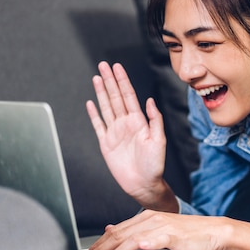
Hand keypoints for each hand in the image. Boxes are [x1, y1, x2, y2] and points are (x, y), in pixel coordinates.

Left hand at [83, 210, 249, 249]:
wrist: (212, 230)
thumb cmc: (186, 234)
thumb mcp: (156, 229)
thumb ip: (134, 229)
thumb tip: (110, 229)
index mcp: (145, 217)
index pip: (116, 231)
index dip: (99, 244)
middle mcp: (151, 219)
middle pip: (120, 235)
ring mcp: (162, 225)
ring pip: (134, 238)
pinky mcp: (174, 234)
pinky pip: (158, 238)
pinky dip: (147, 243)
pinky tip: (140, 247)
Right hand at [86, 61, 176, 210]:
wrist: (143, 184)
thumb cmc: (154, 165)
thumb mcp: (159, 141)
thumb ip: (155, 120)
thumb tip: (150, 101)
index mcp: (138, 121)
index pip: (128, 96)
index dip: (122, 81)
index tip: (117, 68)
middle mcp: (125, 124)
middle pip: (115, 97)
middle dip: (109, 81)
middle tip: (103, 65)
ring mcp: (115, 132)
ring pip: (106, 107)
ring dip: (101, 92)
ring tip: (96, 77)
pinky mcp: (106, 143)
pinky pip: (98, 125)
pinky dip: (94, 114)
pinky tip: (91, 103)